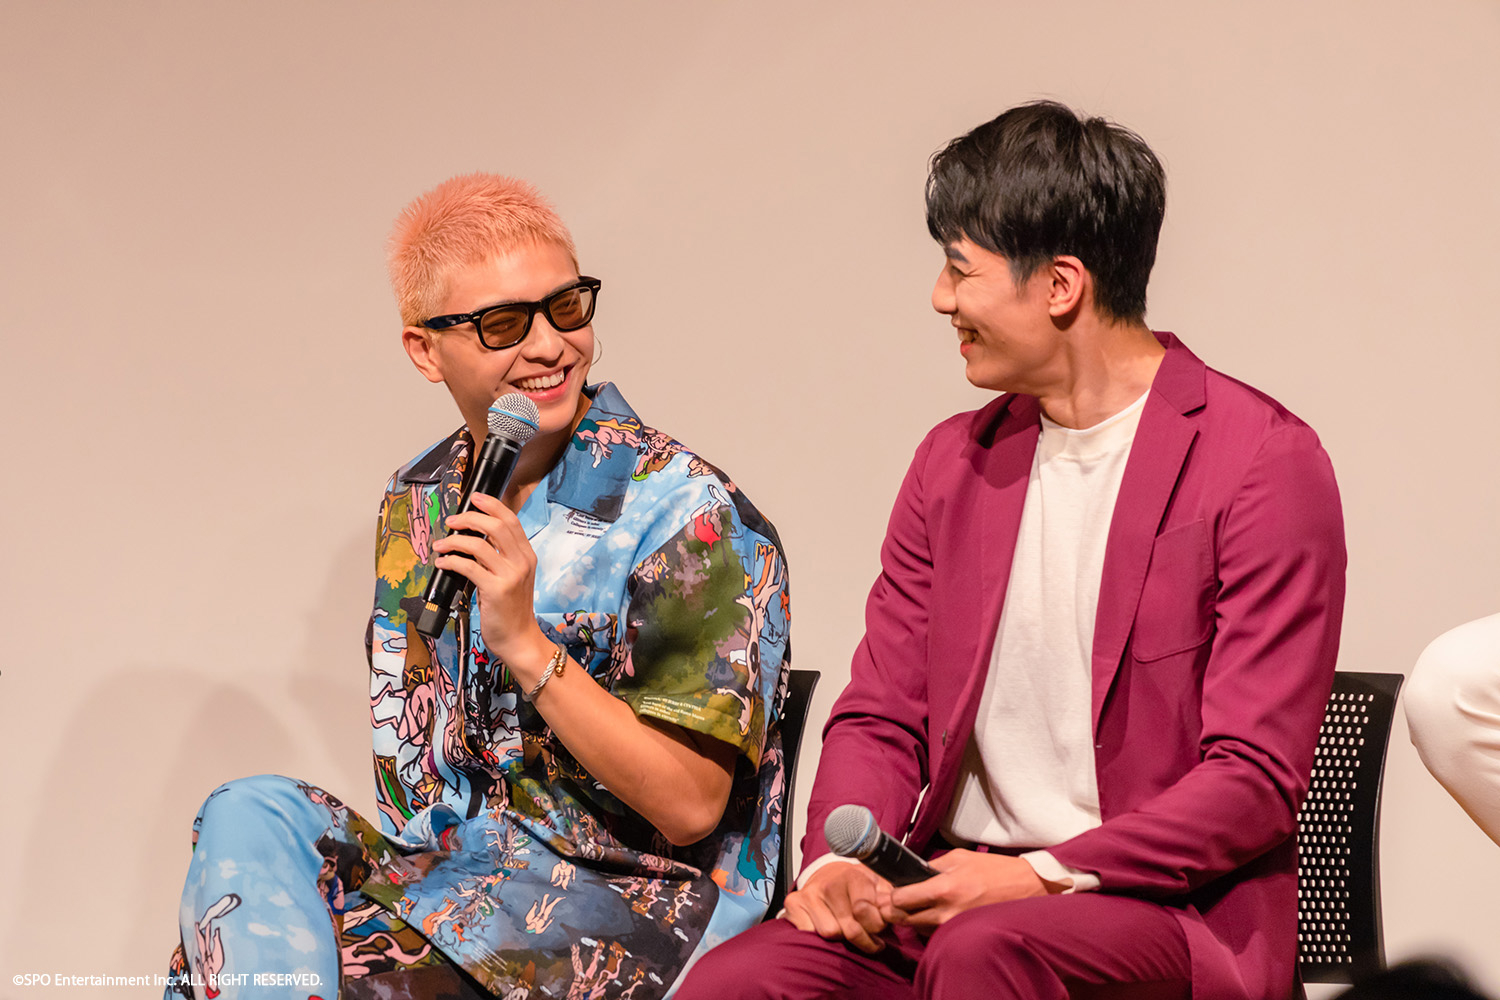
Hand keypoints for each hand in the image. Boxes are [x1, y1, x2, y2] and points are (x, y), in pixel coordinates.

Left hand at [433, 492, 550, 676]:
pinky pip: (468, 567)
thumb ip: (499, 557)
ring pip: (479, 544)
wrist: (519, 639)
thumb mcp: (511, 578)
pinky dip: (451, 561)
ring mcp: (510, 576)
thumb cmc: (511, 610)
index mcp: (527, 556)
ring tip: (440, 545)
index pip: (511, 521)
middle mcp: (521, 562)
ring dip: (454, 540)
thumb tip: (474, 538)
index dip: (492, 505)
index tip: (474, 498)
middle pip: (496, 526)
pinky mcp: (496, 590)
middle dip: (469, 518)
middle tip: (451, 521)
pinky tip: (443, 563)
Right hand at [783, 860, 891, 953]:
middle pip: (849, 928)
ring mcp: (809, 894)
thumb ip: (888, 898)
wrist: (829, 874)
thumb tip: (892, 911)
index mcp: (852, 876)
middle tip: (870, 939)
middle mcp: (828, 884)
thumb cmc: (856, 885)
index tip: (880, 929)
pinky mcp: (793, 904)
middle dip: (863, 939)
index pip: (865, 911)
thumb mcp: (878, 885)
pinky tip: (830, 928)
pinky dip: (820, 937)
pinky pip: (809, 934)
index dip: (876, 926)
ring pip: (830, 933)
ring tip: (848, 931)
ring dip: (842, 938)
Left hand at [882, 850, 1049, 930]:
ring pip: (918, 929)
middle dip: (896, 910)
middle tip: (898, 899)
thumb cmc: (993, 869)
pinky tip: (935, 911)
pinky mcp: (962, 934)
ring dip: (913, 918)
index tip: (892, 890)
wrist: (1026, 888)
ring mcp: (955, 927)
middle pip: (904, 919)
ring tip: (918, 904)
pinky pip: (935, 933)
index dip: (892, 895)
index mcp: (943, 889)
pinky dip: (929, 924)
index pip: (900, 901)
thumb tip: (908, 873)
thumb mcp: (959, 858)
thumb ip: (930, 867)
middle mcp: (946, 912)